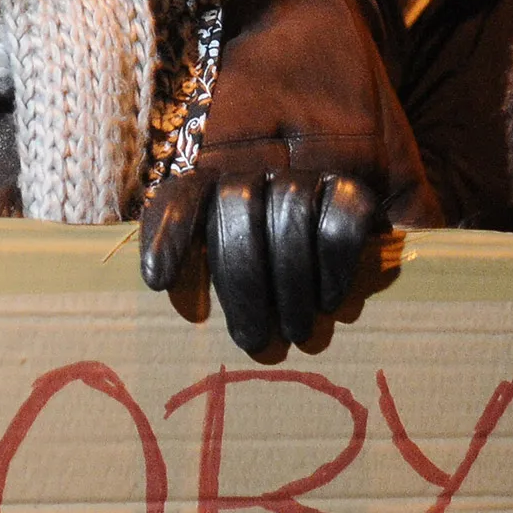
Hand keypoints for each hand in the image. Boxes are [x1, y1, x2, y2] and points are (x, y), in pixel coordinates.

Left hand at [139, 171, 383, 353]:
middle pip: (238, 207)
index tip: (160, 282)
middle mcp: (255, 173)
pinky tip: (329, 302)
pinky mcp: (351, 189)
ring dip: (292, 280)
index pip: (183, 196)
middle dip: (244, 279)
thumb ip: (196, 272)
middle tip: (253, 339)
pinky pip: (341, 218)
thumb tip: (163, 288)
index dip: (169, 232)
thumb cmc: (273, 276)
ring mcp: (304, 175)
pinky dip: (335, 265)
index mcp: (215, 190)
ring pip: (291, 212)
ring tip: (295, 330)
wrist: (352, 244)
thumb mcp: (229, 274)